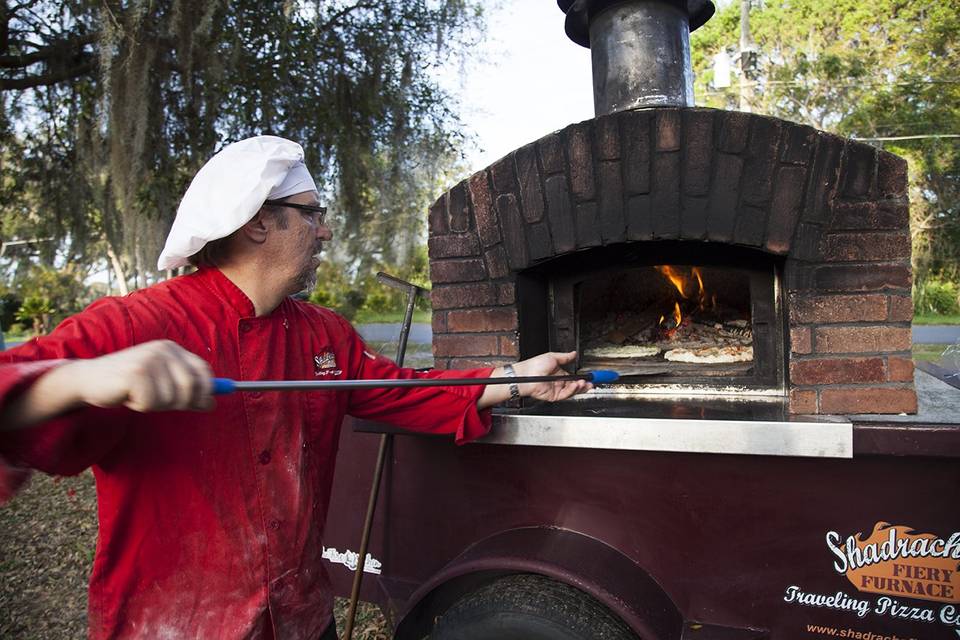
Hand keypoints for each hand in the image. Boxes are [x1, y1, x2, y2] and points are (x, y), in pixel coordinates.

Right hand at [66, 340, 214, 411]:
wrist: (89, 378)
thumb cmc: (128, 383)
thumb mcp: (162, 385)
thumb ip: (186, 392)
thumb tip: (212, 403)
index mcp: (172, 349)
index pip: (204, 370)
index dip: (206, 390)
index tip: (201, 403)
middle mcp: (163, 350)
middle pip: (191, 387)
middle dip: (178, 402)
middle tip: (157, 400)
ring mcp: (150, 360)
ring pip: (171, 399)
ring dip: (155, 404)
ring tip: (138, 394)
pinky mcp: (136, 373)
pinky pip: (151, 402)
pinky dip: (140, 405)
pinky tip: (127, 395)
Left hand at [512, 351, 591, 401]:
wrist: (526, 374)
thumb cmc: (535, 365)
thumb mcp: (553, 357)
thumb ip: (565, 357)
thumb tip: (574, 353)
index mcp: (558, 373)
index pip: (573, 377)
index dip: (581, 377)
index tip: (589, 377)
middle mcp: (558, 382)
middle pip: (574, 386)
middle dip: (583, 385)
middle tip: (591, 383)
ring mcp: (556, 389)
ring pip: (571, 391)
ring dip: (579, 387)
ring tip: (583, 382)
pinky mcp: (554, 396)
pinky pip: (565, 394)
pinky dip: (572, 390)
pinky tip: (575, 385)